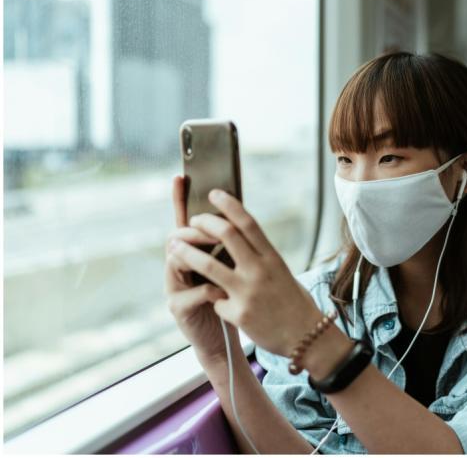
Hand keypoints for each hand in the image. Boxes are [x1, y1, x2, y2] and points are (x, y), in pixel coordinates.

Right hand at [164, 175, 241, 365]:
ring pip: (177, 260)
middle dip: (194, 229)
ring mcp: (176, 288)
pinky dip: (210, 289)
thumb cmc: (231, 303)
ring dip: (197, 253)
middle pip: (177, 236)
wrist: (223, 342)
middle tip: (209, 224)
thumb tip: (237, 216)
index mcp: (194, 256)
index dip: (180, 200)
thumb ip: (230, 247)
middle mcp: (179, 269)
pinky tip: (223, 292)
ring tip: (213, 251)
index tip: (180, 177)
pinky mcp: (179, 310)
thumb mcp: (232, 270)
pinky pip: (193, 292)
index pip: (185, 223)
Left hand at [168, 188, 324, 355]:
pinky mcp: (238, 313)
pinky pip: (215, 300)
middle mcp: (260, 270)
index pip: (248, 223)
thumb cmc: (294, 304)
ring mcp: (248, 292)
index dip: (229, 205)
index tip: (214, 194)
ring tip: (174, 247)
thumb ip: (261, 258)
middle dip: (204, 223)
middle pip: (227, 234)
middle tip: (192, 220)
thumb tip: (241, 241)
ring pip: (208, 264)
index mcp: (272, 258)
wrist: (306, 338)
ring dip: (187, 253)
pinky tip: (219, 307)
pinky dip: (213, 300)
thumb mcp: (282, 273)